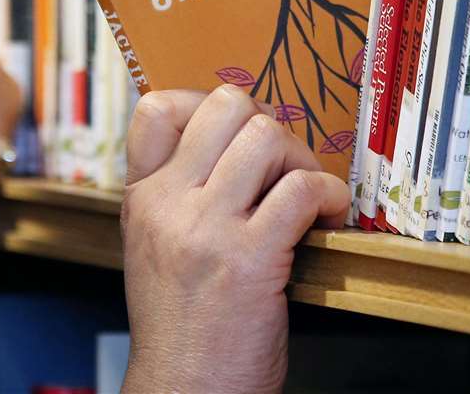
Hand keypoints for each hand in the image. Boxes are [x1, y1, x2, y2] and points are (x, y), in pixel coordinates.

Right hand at [119, 87, 348, 393]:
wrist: (184, 390)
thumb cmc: (180, 326)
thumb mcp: (152, 247)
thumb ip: (176, 196)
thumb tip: (230, 147)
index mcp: (141, 197)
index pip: (156, 107)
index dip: (205, 104)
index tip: (236, 133)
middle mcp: (168, 203)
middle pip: (224, 105)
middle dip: (267, 125)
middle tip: (281, 164)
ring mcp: (206, 228)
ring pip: (265, 135)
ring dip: (300, 158)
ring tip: (304, 192)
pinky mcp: (250, 258)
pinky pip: (300, 190)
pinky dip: (328, 193)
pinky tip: (327, 214)